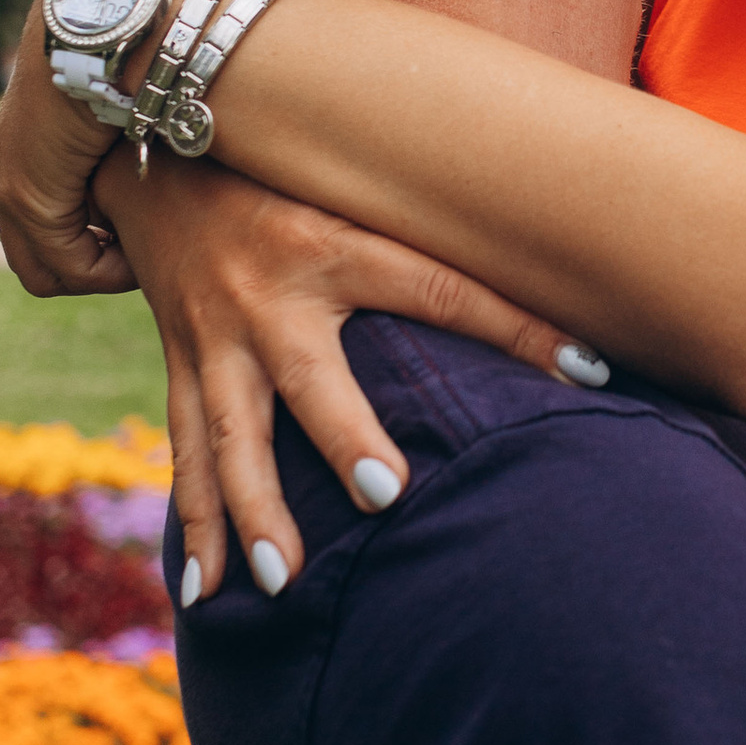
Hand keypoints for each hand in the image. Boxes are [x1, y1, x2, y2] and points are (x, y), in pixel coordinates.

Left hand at [0, 0, 133, 296]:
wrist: (112, 22)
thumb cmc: (136, 48)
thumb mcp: (132, 106)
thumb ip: (136, 137)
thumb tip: (175, 157)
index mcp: (30, 145)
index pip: (46, 223)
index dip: (93, 241)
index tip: (139, 236)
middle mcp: (8, 166)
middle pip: (36, 257)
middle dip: (90, 265)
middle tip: (140, 259)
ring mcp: (11, 183)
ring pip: (45, 270)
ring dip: (98, 272)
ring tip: (145, 258)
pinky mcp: (29, 193)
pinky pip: (67, 265)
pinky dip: (107, 272)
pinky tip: (143, 254)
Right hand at [98, 149, 599, 590]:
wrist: (157, 153)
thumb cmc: (288, 176)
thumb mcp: (358, 190)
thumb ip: (436, 234)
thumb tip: (548, 283)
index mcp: (334, 246)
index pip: (442, 288)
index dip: (519, 324)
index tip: (588, 371)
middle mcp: (270, 296)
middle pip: (310, 375)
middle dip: (342, 435)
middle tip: (384, 495)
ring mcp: (214, 337)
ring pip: (230, 434)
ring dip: (253, 512)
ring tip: (284, 580)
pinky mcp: (182, 365)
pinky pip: (186, 449)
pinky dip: (195, 523)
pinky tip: (204, 591)